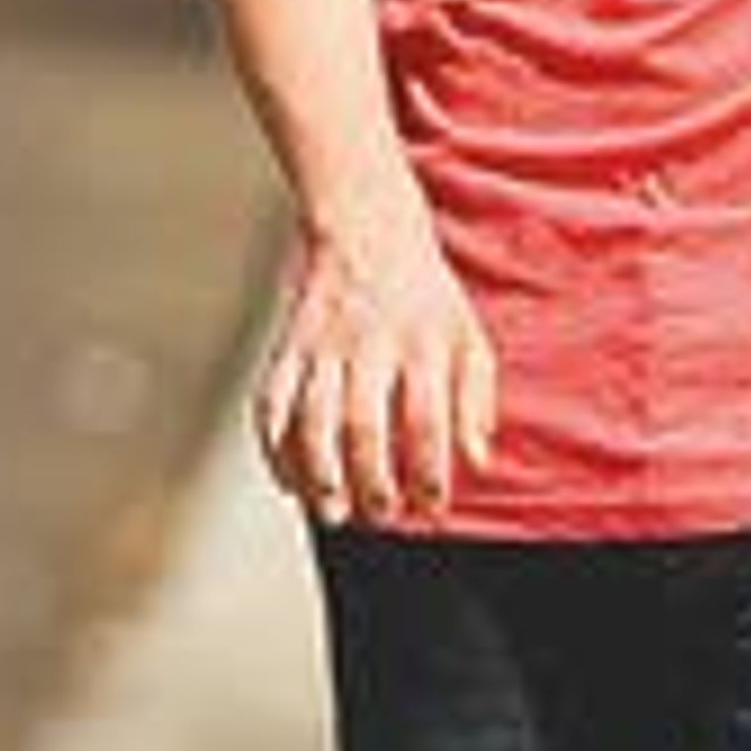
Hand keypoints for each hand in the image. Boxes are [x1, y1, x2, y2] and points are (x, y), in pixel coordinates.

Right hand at [256, 203, 498, 527]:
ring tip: (332, 512)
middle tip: (380, 517)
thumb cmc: (426, 299)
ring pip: (312, 417)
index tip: (431, 507)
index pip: (426, 419)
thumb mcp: (468, 339)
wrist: (367, 234)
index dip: (428, 470)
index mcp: (421, 343)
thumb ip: (476, 402)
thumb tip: (479, 462)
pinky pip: (271, 402)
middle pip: (363, 423)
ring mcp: (323, 345)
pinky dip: (274, 447)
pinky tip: (288, 481)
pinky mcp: (288, 346)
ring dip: (319, 472)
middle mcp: (369, 344)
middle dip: (370, 480)